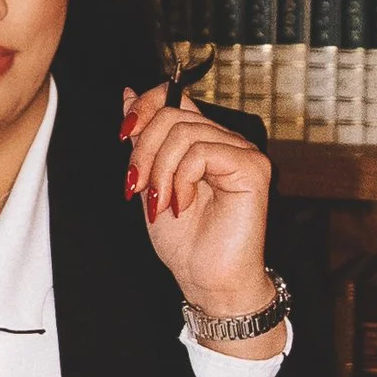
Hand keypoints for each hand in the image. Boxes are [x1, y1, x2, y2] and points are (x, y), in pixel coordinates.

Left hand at [120, 82, 276, 345]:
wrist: (208, 280)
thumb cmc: (186, 242)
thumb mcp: (151, 183)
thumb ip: (144, 141)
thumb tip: (128, 96)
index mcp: (203, 141)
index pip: (175, 97)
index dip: (145, 105)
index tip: (124, 131)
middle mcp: (225, 141)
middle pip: (172, 115)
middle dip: (143, 153)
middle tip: (137, 189)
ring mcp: (242, 152)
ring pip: (183, 133)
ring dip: (159, 172)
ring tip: (161, 204)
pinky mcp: (252, 168)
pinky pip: (201, 153)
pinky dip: (182, 180)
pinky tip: (183, 205)